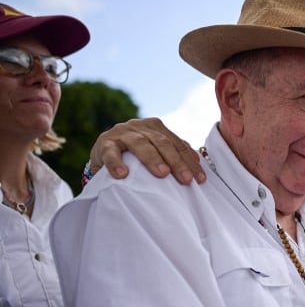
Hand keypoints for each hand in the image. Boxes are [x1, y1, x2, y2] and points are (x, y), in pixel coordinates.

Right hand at [89, 117, 205, 184]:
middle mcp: (140, 127)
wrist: (102, 154)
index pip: (177, 144)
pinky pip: (110, 153)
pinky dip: (116, 163)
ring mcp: (122, 133)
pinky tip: (122, 175)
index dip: (189, 161)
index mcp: (156, 127)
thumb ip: (173, 152)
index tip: (200, 179)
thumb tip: (196, 160)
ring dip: (152, 158)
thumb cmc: (134, 156)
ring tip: (162, 173)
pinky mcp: (104, 143)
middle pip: (162, 143)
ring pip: (140, 144)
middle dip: (176, 161)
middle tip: (186, 179)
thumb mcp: (154, 151)